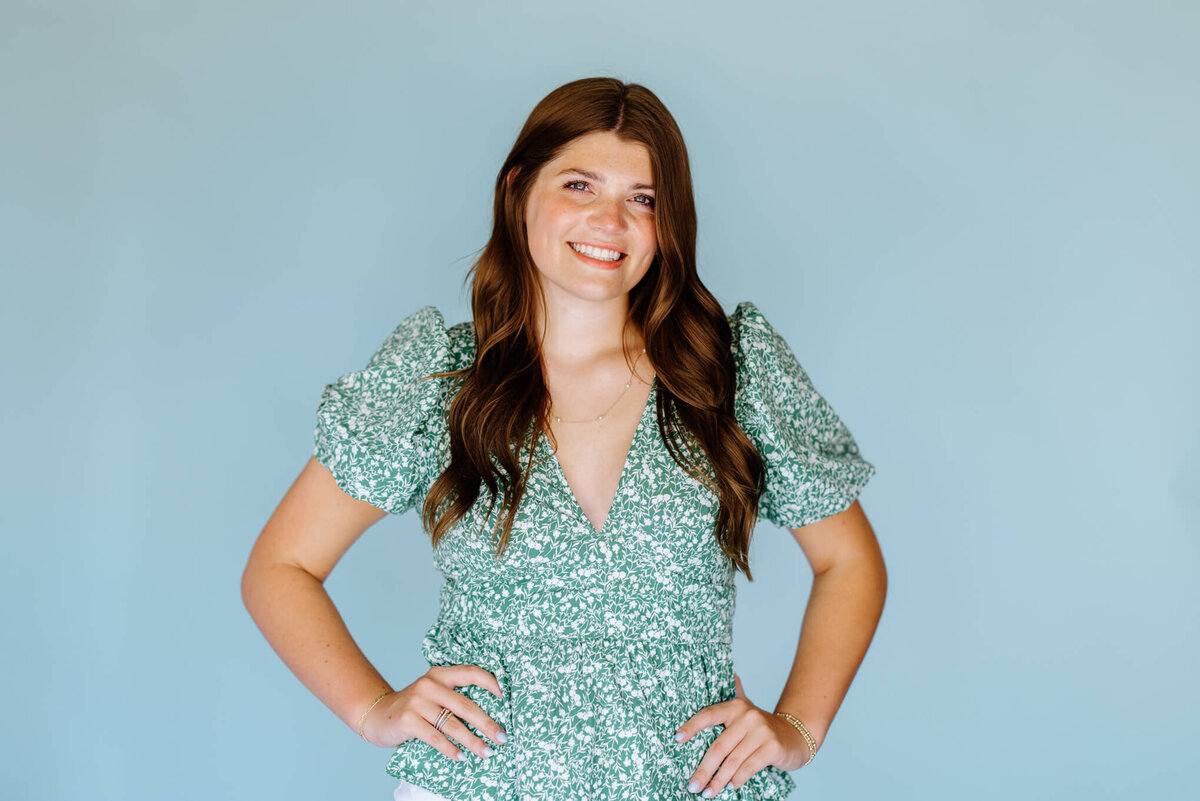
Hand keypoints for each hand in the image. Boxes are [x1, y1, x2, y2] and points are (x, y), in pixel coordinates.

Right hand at [361, 665, 508, 762]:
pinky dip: (450, 749)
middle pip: (465, 705)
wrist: (379, 715)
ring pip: (453, 725)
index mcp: (439, 674)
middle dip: (487, 724)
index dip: (490, 682)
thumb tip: (490, 715)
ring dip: (473, 741)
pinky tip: (461, 757)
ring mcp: (417, 702)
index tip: (504, 698)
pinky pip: (435, 737)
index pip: (470, 672)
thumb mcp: (433, 693)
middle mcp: (429, 685)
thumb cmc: (414, 707)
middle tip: (502, 737)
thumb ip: (453, 697)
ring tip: (486, 752)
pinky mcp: (408, 720)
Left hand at [674, 672, 815, 796]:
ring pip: (733, 760)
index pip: (709, 714)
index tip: (677, 739)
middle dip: (704, 769)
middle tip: (692, 785)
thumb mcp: (746, 708)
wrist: (795, 736)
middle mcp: (748, 716)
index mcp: (736, 707)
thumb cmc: (762, 727)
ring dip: (718, 780)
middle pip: (719, 746)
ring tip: (708, 792)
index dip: (691, 726)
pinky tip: (731, 787)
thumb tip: (725, 672)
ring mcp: (761, 732)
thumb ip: (733, 693)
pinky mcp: (772, 747)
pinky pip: (749, 767)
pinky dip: (738, 779)